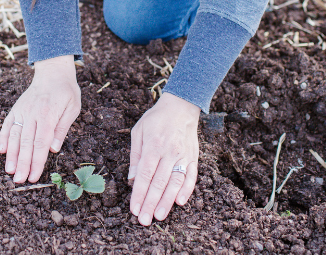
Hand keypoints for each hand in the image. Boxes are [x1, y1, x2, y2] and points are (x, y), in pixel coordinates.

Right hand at [0, 55, 80, 183]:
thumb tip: (53, 149)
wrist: (52, 72)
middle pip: (26, 142)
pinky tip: (1, 151)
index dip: (37, 161)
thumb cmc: (66, 91)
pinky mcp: (16, 108)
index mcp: (48, 114)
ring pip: (14, 135)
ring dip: (11, 154)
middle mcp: (33, 113)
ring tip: (9, 171)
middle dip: (22, 163)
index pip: (41, 142)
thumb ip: (62, 128)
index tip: (34, 177)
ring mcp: (22, 110)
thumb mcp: (72, 108)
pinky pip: (7, 124)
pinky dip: (3, 137)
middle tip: (19, 180)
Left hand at [128, 92, 199, 225]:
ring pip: (175, 182)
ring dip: (167, 201)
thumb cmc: (156, 119)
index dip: (139, 194)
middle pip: (159, 182)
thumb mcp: (139, 132)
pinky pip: (192, 176)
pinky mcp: (193, 157)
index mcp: (154, 145)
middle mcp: (169, 152)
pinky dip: (186, 190)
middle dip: (151, 203)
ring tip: (159, 216)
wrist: (180, 106)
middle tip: (144, 220)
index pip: (145, 175)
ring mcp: (183, 155)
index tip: (134, 209)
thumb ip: (135, 156)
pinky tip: (179, 202)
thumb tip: (132, 179)